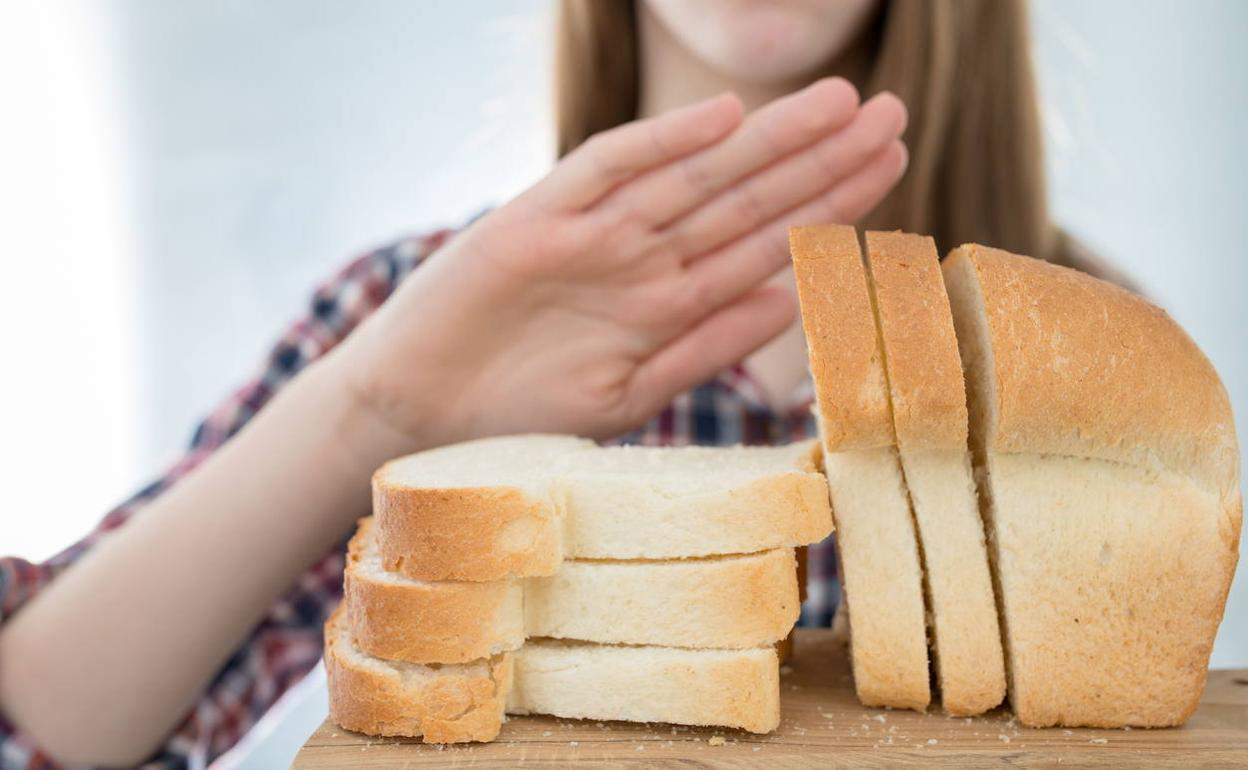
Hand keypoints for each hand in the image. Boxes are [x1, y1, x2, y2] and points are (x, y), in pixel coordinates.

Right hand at [332, 78, 907, 453]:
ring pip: (694, 177)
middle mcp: (641, 257)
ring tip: (838, 106)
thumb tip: (789, 300)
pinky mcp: (534, 221)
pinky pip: (605, 173)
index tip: (892, 169)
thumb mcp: (628, 394)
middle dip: (820, 158)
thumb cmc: (519, 415)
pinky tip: (720, 118)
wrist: (419, 416)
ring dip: (765, 144)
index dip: (830, 204)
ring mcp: (592, 235)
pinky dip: (658, 146)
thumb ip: (704, 348)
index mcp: (669, 299)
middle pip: (746, 198)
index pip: (766, 241)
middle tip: (893, 113)